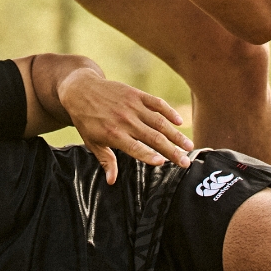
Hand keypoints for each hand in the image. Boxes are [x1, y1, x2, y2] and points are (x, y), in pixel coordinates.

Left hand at [57, 67, 192, 183]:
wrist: (80, 90)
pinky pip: (156, 103)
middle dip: (172, 151)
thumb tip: (112, 181)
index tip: (164, 163)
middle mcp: (125, 120)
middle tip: (186, 162)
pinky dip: (169, 111)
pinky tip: (179, 122)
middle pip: (154, 138)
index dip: (150, 156)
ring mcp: (132, 106)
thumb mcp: (92, 142)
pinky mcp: (136, 94)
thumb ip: (106, 160)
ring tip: (189, 146)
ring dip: (176, 134)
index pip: (136, 148)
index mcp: (114, 134)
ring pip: (160, 122)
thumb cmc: (86, 120)